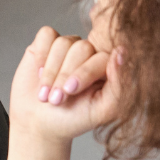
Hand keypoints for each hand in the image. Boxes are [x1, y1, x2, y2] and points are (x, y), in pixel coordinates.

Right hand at [9, 26, 122, 141]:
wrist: (39, 124)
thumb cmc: (73, 119)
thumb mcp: (101, 111)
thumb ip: (119, 85)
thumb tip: (121, 52)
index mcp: (107, 68)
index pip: (102, 57)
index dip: (84, 73)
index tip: (69, 91)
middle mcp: (90, 53)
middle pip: (81, 48)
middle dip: (64, 75)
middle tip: (55, 99)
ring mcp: (68, 46)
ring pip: (62, 43)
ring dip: (50, 71)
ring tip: (45, 93)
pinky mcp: (47, 43)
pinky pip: (46, 35)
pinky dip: (41, 54)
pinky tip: (38, 73)